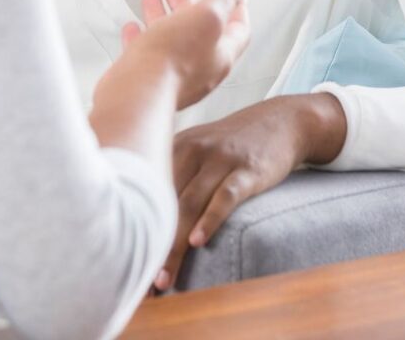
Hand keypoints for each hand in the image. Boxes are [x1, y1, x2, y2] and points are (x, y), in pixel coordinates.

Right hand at [121, 0, 251, 109]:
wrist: (139, 91)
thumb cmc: (174, 58)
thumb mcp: (207, 16)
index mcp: (221, 54)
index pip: (238, 28)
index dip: (237, 5)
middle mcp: (199, 68)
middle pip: (199, 32)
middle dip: (188, 6)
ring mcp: (172, 74)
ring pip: (170, 39)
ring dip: (162, 16)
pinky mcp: (147, 77)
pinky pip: (146, 53)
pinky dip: (141, 36)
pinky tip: (133, 27)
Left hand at [153, 93, 346, 290]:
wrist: (278, 122)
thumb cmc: (230, 144)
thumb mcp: (197, 148)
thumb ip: (172, 171)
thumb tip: (141, 208)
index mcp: (173, 146)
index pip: (146, 190)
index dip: (134, 227)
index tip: (126, 262)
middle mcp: (191, 150)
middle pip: (163, 202)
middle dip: (150, 244)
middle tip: (141, 283)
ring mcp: (219, 159)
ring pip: (189, 204)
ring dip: (174, 244)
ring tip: (164, 277)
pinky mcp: (246, 170)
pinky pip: (224, 196)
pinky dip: (210, 219)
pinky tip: (198, 241)